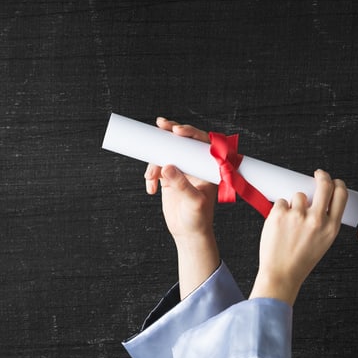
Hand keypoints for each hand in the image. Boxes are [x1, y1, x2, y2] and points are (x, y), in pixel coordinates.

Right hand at [144, 118, 216, 243]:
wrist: (188, 233)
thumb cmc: (198, 219)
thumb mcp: (193, 202)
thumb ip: (182, 184)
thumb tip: (167, 167)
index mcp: (206, 167)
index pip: (200, 143)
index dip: (190, 132)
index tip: (176, 130)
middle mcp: (194, 165)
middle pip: (182, 141)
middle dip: (169, 133)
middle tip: (160, 124)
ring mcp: (180, 170)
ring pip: (165, 153)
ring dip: (154, 162)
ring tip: (151, 178)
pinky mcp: (168, 178)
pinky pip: (156, 168)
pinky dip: (150, 175)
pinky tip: (151, 189)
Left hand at [251, 170, 347, 304]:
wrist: (281, 274)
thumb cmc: (300, 260)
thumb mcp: (323, 242)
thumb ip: (324, 222)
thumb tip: (319, 199)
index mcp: (331, 227)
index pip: (340, 195)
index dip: (338, 184)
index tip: (333, 181)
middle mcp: (317, 220)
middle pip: (324, 185)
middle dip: (322, 176)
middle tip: (317, 174)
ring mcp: (297, 216)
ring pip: (298, 195)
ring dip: (295, 202)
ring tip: (290, 222)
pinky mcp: (279, 215)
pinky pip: (281, 202)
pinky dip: (280, 210)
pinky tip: (279, 225)